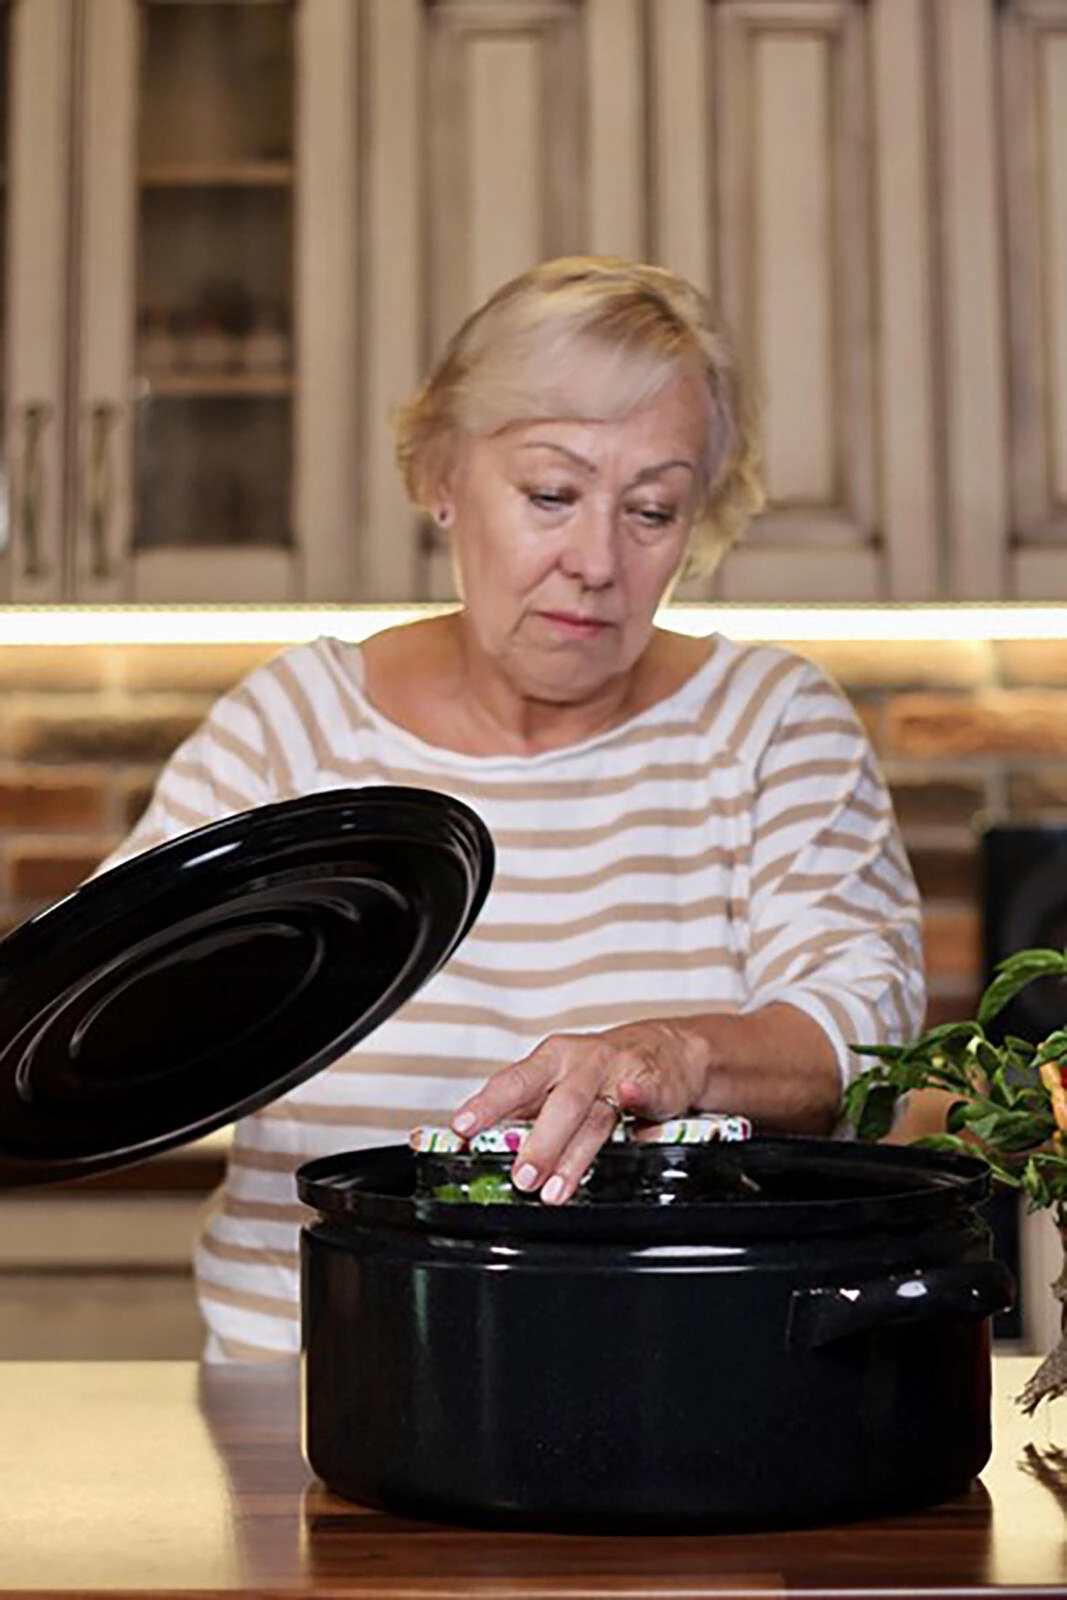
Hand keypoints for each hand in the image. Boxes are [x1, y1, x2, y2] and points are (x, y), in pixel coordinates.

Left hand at [450, 1019, 713, 1204]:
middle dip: (538, 1144)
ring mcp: (616, 1073)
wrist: (664, 1051)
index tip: (463, 1127)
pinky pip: (643, 1091)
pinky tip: (629, 1100)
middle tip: (521, 1177)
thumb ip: (522, 1114)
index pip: (512, 1083)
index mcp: (549, 1060)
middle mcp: (579, 1063)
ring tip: (555, 1188)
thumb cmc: (598, 1072)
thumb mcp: (556, 1084)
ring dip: (573, 1153)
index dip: (486, 1106)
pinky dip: (636, 1096)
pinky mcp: (651, 1082)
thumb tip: (475, 1143)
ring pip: (594, 1115)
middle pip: (556, 1103)